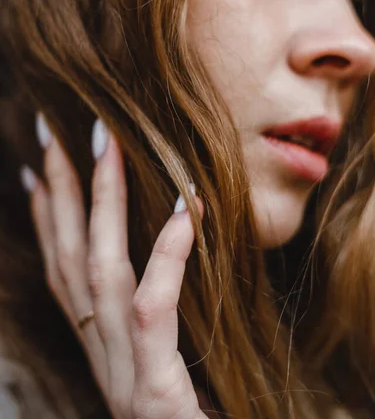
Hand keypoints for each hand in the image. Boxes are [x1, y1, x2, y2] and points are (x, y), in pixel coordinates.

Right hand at [20, 114, 209, 418]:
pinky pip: (153, 308)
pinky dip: (167, 255)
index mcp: (101, 350)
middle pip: (69, 259)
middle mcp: (100, 357)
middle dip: (59, 191)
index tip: (36, 171)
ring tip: (103, 146)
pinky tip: (186, 208)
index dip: (46, 219)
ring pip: (98, 271)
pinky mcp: (154, 393)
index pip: (63, 272)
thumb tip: (166, 249)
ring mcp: (121, 375)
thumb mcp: (162, 366)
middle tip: (54, 133)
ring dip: (100, 203)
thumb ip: (152, 320)